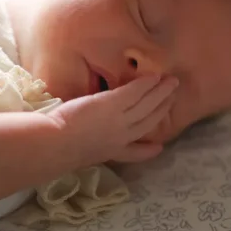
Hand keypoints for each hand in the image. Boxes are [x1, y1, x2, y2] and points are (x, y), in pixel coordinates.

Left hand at [51, 74, 178, 164]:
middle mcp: (121, 137)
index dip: (147, 150)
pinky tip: (155, 76)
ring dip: (161, 92)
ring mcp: (120, 121)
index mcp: (111, 152)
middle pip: (148, 122)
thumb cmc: (59, 148)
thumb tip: (86, 136)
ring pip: (147, 105)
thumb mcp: (80, 153)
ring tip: (172, 82)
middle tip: (173, 98)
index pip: (133, 152)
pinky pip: (136, 92)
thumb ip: (89, 145)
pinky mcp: (114, 104)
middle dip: (162, 109)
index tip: (159, 148)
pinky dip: (147, 84)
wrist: (57, 143)